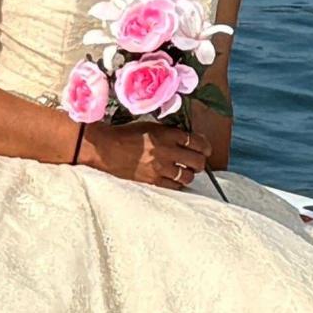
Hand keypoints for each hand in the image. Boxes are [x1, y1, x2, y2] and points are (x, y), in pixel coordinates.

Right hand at [79, 118, 210, 188]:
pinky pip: (174, 186)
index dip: (205, 146)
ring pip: (188, 176)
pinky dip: (177, 183)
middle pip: (197, 161)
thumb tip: (189, 140)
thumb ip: (170, 132)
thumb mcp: (151, 126)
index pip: (197, 142)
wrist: (106, 148)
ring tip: (184, 171)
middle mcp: (166, 151)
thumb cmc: (127, 134)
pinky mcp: (152, 181)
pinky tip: (174, 179)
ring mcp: (160, 168)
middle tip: (196, 161)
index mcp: (166, 134)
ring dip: (189, 174)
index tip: (205, 148)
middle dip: (200, 161)